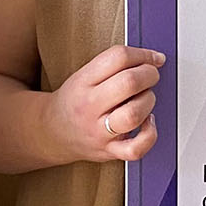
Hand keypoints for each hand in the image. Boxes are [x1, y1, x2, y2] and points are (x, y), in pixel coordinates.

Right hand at [46, 44, 162, 165]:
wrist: (52, 131)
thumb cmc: (75, 100)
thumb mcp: (84, 75)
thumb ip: (114, 65)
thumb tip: (153, 59)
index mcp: (83, 81)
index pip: (117, 57)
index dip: (143, 54)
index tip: (154, 58)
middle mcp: (89, 106)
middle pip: (129, 83)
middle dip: (150, 75)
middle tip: (152, 76)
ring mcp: (99, 131)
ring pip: (134, 114)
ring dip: (149, 102)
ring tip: (145, 99)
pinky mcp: (108, 151)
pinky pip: (136, 149)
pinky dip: (149, 135)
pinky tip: (147, 123)